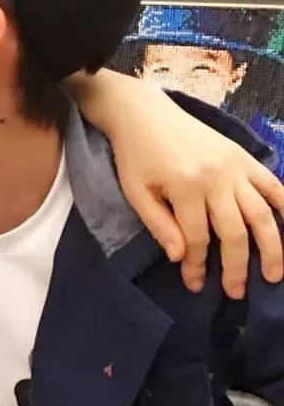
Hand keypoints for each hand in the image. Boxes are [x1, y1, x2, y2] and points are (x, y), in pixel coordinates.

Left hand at [72, 70, 283, 298]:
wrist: (144, 113)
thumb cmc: (136, 155)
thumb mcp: (136, 192)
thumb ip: (159, 225)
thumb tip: (180, 258)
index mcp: (186, 186)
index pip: (198, 238)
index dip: (198, 266)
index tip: (195, 285)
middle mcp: (217, 177)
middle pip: (235, 231)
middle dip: (237, 266)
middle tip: (236, 292)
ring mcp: (235, 166)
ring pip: (261, 212)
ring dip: (272, 246)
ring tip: (274, 274)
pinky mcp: (243, 157)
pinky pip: (272, 184)